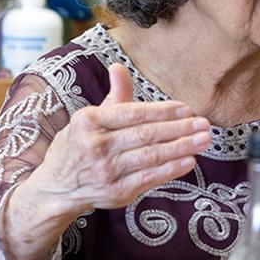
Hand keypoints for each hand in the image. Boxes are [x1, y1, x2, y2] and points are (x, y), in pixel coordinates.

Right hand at [16, 63, 210, 218]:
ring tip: (204, 140)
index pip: (132, 113)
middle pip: (145, 135)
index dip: (162, 111)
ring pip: (150, 156)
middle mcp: (96, 146)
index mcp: (89, 121)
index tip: (187, 108)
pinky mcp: (115, 192)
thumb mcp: (89, 118)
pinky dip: (171, 169)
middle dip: (179, 129)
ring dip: (181, 147)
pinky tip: (189, 160)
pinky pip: (149, 178)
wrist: (55, 188)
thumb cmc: (78, 146)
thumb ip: (114, 96)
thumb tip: (119, 67)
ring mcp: (106, 171)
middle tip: (204, 124)